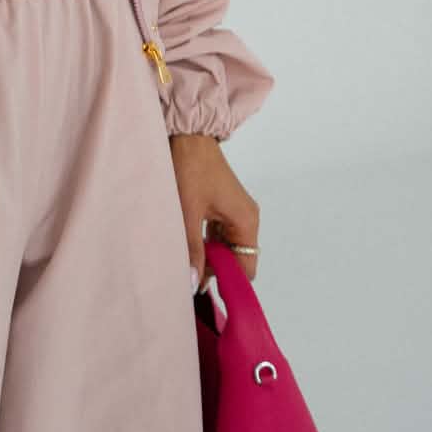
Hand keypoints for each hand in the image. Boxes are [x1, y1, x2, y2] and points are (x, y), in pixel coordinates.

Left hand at [168, 134, 260, 291]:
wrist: (186, 135)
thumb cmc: (190, 167)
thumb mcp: (188, 212)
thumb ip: (191, 249)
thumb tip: (193, 283)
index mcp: (246, 222)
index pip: (246, 268)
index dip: (229, 285)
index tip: (207, 297)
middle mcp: (246, 219)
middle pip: (235, 260)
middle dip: (214, 272)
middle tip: (188, 282)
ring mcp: (234, 213)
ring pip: (224, 248)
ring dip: (207, 258)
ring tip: (185, 266)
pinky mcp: (222, 208)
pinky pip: (217, 236)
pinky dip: (204, 244)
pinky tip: (187, 249)